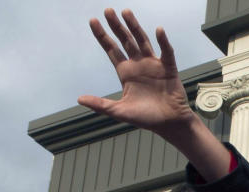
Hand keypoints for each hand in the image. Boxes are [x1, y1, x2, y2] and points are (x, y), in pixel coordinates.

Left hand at [78, 8, 196, 139]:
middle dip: (116, 26)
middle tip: (107, 10)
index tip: (92, 21)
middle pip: (125, 40)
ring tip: (126, 12)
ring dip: (134, 26)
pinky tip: (158, 30)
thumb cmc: (146, 118)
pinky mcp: (168, 68)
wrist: (169, 124)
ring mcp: (153, 64)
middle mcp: (138, 65)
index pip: (111, 50)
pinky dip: (163, 41)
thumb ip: (100, 104)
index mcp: (125, 73)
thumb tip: (79, 99)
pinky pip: (166, 52)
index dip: (102, 36)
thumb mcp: (120, 112)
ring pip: (142, 41)